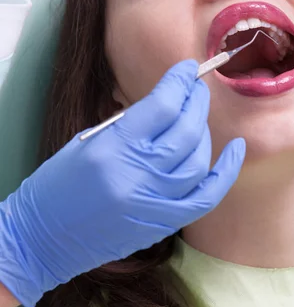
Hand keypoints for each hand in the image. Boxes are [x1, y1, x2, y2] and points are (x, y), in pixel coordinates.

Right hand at [0, 60, 244, 306]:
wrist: (45, 238)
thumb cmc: (60, 183)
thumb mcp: (89, 141)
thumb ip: (131, 123)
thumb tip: (167, 102)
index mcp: (113, 148)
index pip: (162, 105)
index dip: (179, 82)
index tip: (187, 69)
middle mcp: (137, 175)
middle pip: (186, 129)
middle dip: (196, 101)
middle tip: (196, 87)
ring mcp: (153, 202)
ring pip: (198, 159)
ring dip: (204, 131)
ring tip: (198, 116)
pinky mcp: (162, 224)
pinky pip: (206, 196)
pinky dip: (225, 172)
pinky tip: (236, 149)